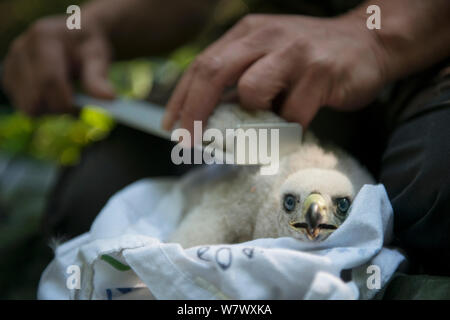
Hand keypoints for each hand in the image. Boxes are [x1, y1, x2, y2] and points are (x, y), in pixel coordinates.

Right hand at [2, 16, 114, 114]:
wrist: (75, 37)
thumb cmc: (88, 47)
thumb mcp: (98, 57)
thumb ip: (99, 78)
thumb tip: (110, 98)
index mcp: (43, 38)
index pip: (49, 80)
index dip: (65, 102)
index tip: (82, 110)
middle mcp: (21, 48)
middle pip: (35, 97)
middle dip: (59, 108)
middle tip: (76, 104)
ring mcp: (10, 63)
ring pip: (27, 105)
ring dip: (49, 110)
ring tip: (65, 97)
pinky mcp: (8, 77)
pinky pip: (22, 106)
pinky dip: (40, 108)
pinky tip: (52, 96)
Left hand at [163, 14, 388, 134]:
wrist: (369, 40)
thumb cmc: (310, 57)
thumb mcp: (269, 57)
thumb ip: (241, 80)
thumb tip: (210, 119)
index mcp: (247, 33)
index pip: (202, 65)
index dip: (181, 99)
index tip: (170, 127)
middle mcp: (266, 36)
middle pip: (214, 72)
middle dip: (194, 112)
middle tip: (189, 142)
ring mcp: (293, 52)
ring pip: (252, 91)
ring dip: (252, 119)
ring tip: (266, 123)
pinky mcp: (320, 72)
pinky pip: (292, 113)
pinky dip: (288, 128)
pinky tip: (296, 122)